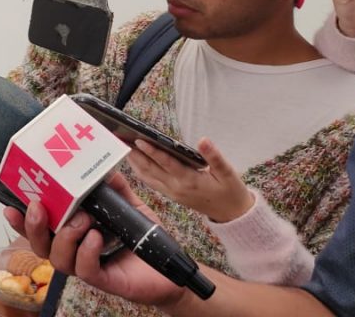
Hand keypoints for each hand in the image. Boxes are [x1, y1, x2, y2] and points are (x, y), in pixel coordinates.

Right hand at [3, 173, 185, 307]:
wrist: (171, 270)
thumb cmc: (144, 241)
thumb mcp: (129, 207)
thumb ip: (116, 189)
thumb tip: (105, 169)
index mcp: (74, 234)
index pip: (41, 229)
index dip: (22, 220)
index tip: (11, 205)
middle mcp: (75, 252)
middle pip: (40, 246)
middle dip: (34, 226)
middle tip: (38, 208)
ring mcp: (87, 267)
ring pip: (58, 259)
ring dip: (65, 236)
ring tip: (83, 221)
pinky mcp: (104, 280)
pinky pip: (84, 269)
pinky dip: (87, 251)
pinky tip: (96, 237)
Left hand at [127, 138, 253, 222]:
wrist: (232, 215)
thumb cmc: (230, 191)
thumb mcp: (228, 173)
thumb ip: (214, 156)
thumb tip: (203, 140)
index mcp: (189, 180)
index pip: (166, 163)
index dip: (152, 151)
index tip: (139, 139)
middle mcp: (176, 188)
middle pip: (150, 170)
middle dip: (135, 154)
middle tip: (121, 139)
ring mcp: (172, 193)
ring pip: (147, 177)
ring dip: (134, 162)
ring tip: (123, 147)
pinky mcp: (171, 195)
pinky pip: (151, 182)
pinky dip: (140, 171)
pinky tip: (134, 161)